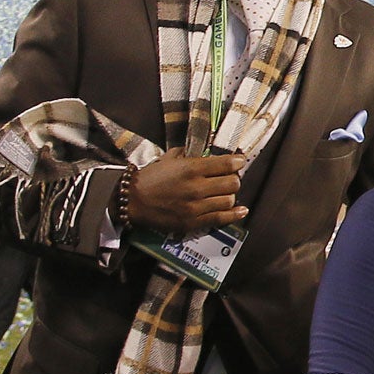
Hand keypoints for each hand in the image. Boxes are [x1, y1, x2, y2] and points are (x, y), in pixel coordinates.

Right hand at [128, 149, 247, 236]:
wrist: (132, 200)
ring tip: (223, 194)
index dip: (237, 162)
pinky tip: (241, 210)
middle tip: (229, 178)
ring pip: (230, 200)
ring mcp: (196, 206)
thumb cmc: (150, 178)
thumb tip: (206, 152)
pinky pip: (222, 218)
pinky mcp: (193, 222)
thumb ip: (189, 154)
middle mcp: (196, 187)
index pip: (226, 164)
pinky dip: (235, 214)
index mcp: (191, 168)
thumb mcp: (169, 159)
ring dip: (230, 196)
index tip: (239, 161)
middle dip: (234, 179)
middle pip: (233, 183)